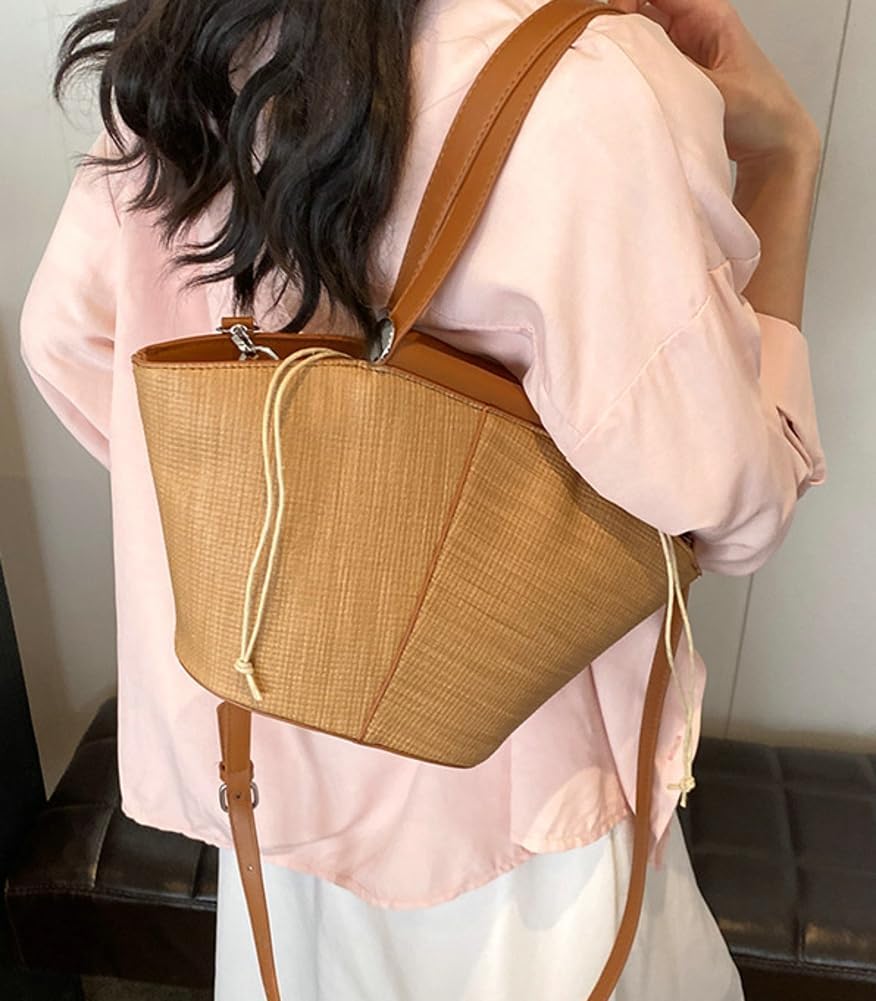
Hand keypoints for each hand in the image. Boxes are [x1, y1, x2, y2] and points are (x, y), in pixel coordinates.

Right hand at [610, 0, 821, 166]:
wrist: (774, 145)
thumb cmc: (762, 111)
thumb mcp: (715, 87)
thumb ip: (673, 70)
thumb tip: (631, 57)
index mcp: (709, 14)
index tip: (614, 20)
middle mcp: (692, 28)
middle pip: (643, 8)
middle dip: (621, 22)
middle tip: (605, 47)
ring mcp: (682, 53)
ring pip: (641, 37)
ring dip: (625, 49)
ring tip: (612, 67)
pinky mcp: (675, 78)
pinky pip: (646, 64)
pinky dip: (632, 70)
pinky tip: (624, 85)